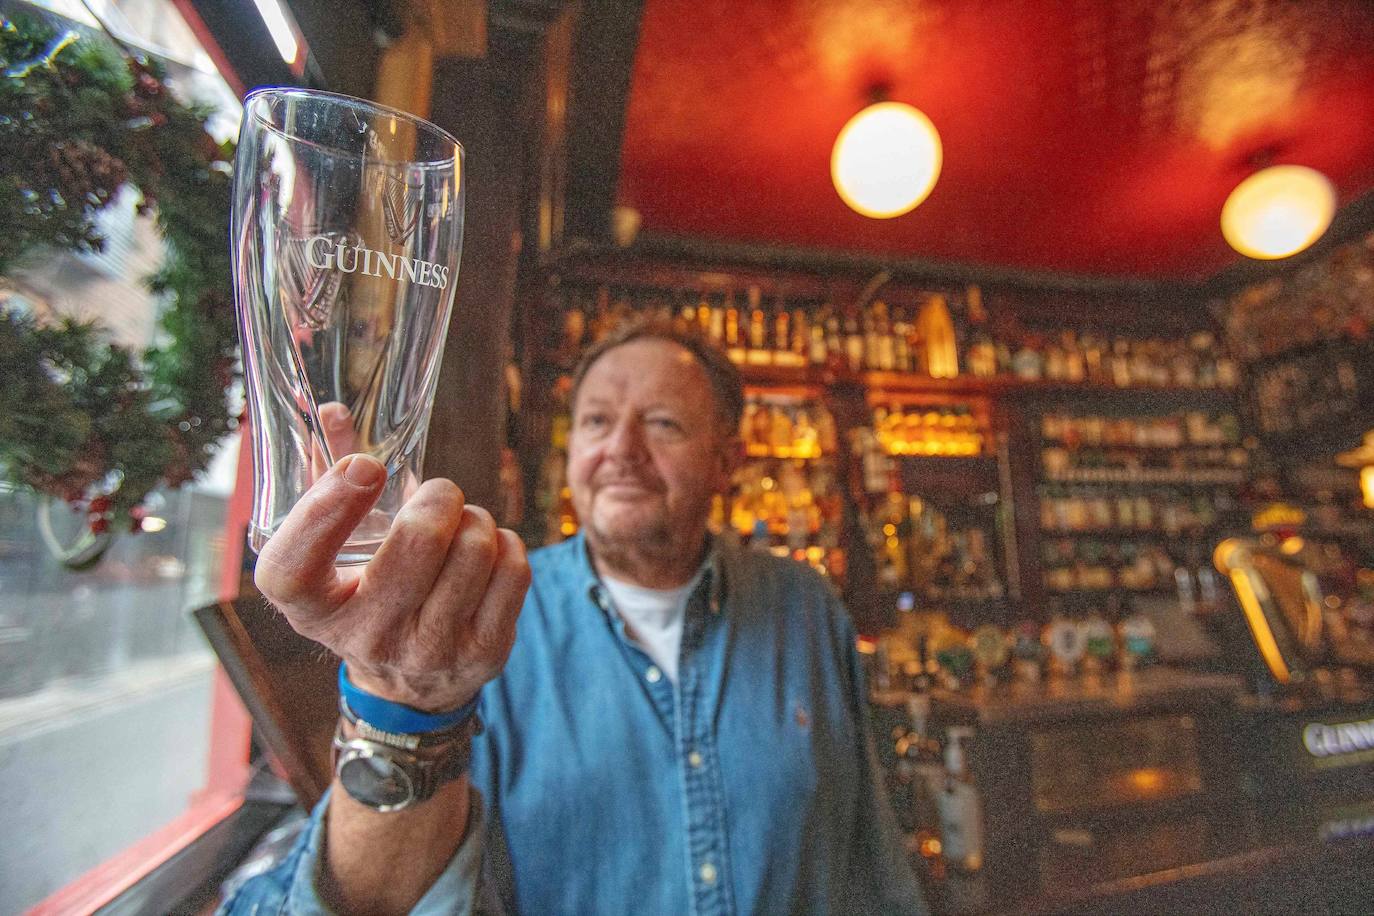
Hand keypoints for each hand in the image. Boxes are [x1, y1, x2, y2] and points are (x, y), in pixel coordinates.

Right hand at [255, 453, 530, 710]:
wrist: (409, 683)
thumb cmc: (365, 592)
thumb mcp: (334, 552)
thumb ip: (327, 481)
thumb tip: (333, 411)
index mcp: (311, 609)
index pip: (295, 566)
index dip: (327, 510)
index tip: (364, 468)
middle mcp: (366, 637)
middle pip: (418, 541)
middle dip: (438, 497)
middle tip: (435, 497)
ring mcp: (429, 651)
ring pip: (475, 548)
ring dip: (474, 520)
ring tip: (459, 528)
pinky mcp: (484, 654)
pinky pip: (514, 569)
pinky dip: (506, 544)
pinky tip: (485, 554)